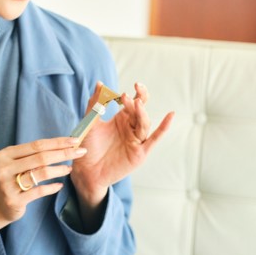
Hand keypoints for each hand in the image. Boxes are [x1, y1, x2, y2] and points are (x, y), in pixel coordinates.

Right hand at [0, 136, 86, 236]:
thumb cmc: (11, 179)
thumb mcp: (15, 164)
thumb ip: (32, 155)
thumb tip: (63, 145)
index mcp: (5, 155)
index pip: (36, 145)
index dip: (57, 142)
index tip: (74, 140)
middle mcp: (4, 168)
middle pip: (40, 157)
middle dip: (64, 153)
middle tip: (81, 152)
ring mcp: (8, 185)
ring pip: (41, 173)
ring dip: (60, 170)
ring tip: (69, 169)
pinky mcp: (14, 200)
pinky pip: (39, 191)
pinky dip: (52, 188)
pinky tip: (59, 185)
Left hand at [72, 81, 174, 206]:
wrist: (85, 171)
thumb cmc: (87, 147)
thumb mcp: (90, 123)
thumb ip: (95, 104)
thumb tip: (99, 83)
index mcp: (122, 120)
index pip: (134, 104)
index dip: (138, 94)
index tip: (135, 85)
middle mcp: (131, 129)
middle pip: (140, 112)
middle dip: (137, 102)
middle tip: (129, 94)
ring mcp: (137, 141)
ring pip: (144, 124)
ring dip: (141, 114)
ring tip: (136, 103)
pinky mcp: (140, 153)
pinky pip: (154, 139)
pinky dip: (163, 128)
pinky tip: (170, 116)